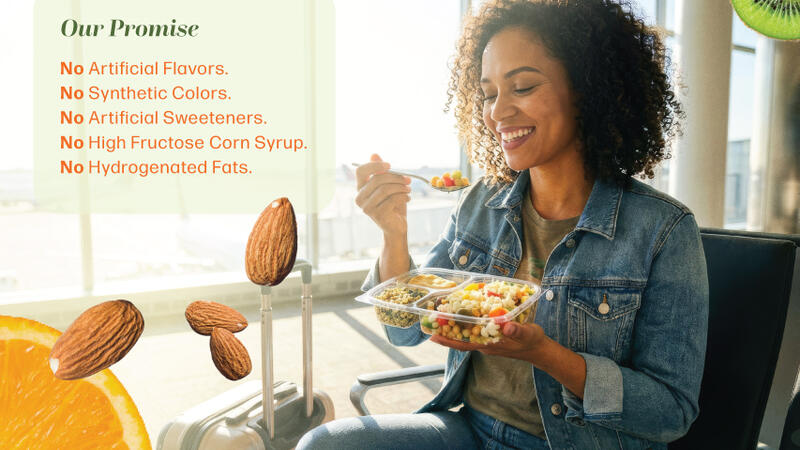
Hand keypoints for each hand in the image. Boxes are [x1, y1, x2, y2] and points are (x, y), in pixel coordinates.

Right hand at [354, 154, 411, 236]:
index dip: (374, 165)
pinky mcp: (377, 214)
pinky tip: (408, 198)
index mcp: (360, 188)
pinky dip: (403, 197)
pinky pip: (392, 199)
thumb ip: (382, 172)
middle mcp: (359, 197)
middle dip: (395, 177)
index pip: (361, 171)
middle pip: (376, 179)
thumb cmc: (392, 204)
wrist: (396, 226)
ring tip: (409, 189)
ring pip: (385, 189)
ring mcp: (366, 207)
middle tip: (408, 179)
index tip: (389, 165)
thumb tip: (374, 154)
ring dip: (401, 187)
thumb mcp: (389, 185)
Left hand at [429, 322, 547, 363]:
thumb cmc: (533, 342)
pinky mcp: (492, 338)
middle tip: (430, 322)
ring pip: (466, 336)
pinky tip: (463, 316)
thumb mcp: (528, 334)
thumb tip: (505, 326)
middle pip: (460, 340)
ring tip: (441, 317)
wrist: (540, 350)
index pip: (464, 344)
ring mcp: (488, 342)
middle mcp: (485, 345)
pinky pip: (474, 332)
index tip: (433, 336)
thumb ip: (517, 330)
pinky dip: (466, 325)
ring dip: (454, 328)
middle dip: (445, 332)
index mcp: (490, 345)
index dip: (448, 340)